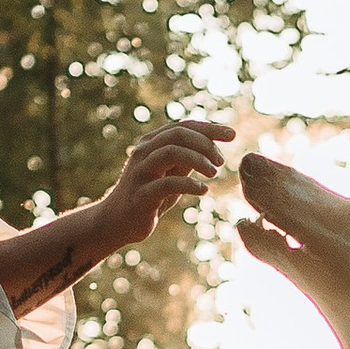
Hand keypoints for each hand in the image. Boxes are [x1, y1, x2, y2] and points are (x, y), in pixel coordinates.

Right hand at [99, 118, 231, 248]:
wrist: (117, 221)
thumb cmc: (150, 196)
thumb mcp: (171, 173)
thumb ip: (187, 158)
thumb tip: (213, 145)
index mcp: (151, 143)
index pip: (183, 126)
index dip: (209, 128)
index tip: (232, 135)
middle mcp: (143, 152)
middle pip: (177, 134)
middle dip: (205, 143)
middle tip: (221, 161)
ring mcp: (140, 172)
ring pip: (170, 152)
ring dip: (198, 159)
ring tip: (214, 172)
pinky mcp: (141, 195)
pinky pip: (167, 184)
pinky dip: (189, 184)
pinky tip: (203, 190)